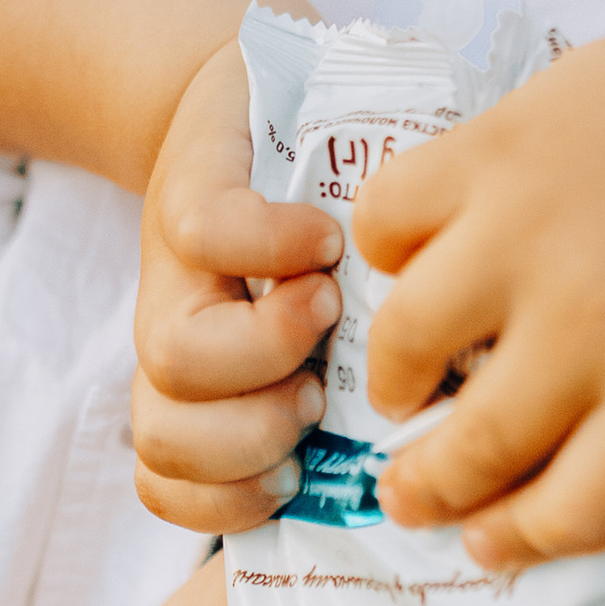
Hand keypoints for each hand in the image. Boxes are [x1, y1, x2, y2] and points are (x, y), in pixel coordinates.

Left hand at [131, 41, 343, 532]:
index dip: (227, 503)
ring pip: (171, 358)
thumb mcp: (358, 338)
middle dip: (254, 436)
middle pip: (165, 442)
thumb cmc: (321, 242)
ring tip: (324, 304)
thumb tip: (439, 477)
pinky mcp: (184, 193)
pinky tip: (321, 235)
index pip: (171, 488)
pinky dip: (273, 241)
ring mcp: (174, 274)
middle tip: (319, 389)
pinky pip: (207, 236)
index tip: (296, 479)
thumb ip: (373, 413)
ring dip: (265, 345)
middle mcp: (183, 344)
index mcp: (213, 395)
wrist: (242, 102)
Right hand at [355, 0, 604, 566]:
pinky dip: (388, 250)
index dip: (517, 544)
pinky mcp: (495, 146)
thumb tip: (557, 481)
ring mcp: (534, 228)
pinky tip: (418, 262)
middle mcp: (596, 320)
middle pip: (480, 449)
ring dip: (392, 381)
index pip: (575, 513)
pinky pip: (388, 218)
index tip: (485, 545)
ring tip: (401, 386)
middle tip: (409, 494)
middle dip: (427, 492)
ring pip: (407, 340)